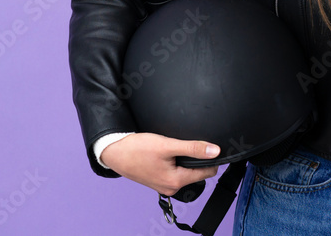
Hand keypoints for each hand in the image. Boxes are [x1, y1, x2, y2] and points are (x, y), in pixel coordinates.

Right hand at [100, 132, 220, 195]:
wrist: (115, 152)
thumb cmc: (137, 149)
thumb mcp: (168, 145)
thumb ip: (193, 148)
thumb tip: (215, 151)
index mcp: (176, 181)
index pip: (208, 173)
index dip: (213, 158)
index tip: (213, 146)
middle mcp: (171, 187)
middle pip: (198, 172)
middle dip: (199, 158)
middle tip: (191, 143)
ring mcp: (165, 184)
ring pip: (187, 171)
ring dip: (187, 159)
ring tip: (178, 147)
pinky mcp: (159, 180)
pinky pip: (176, 171)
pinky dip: (177, 162)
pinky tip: (170, 152)